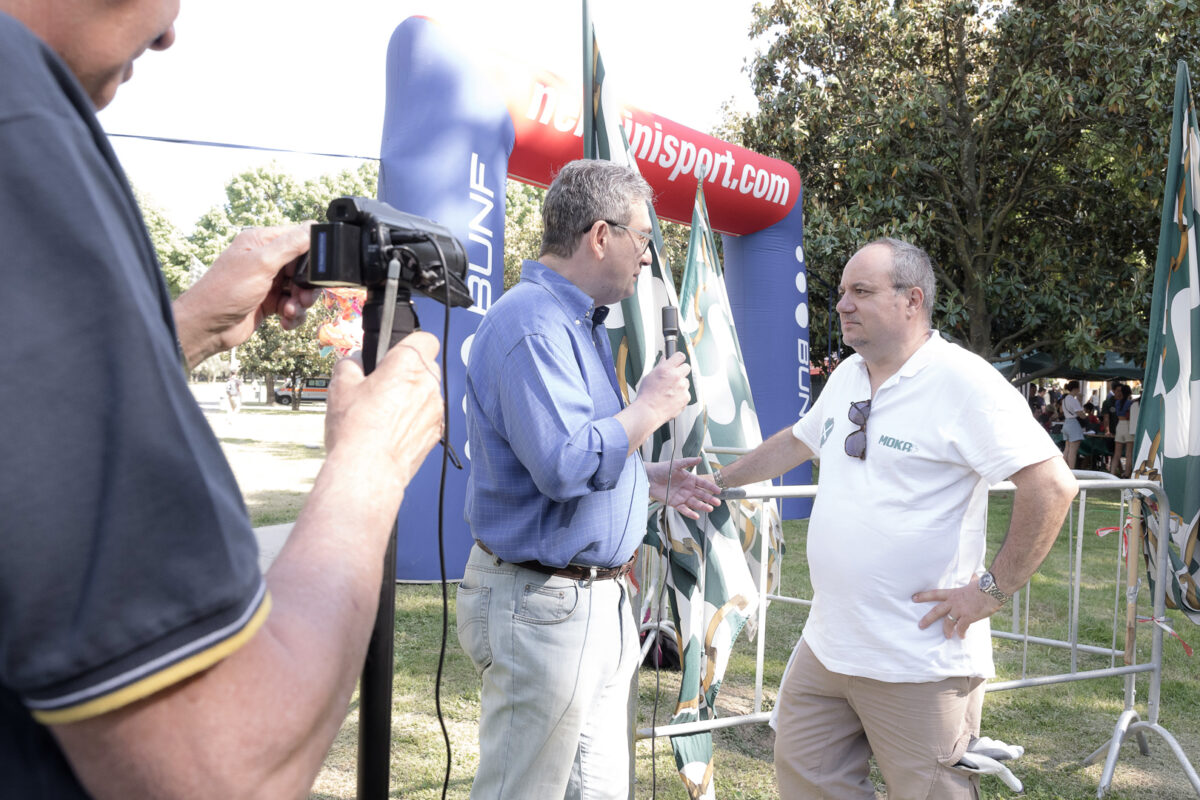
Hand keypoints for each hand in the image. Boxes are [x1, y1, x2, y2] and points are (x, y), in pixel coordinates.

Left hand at [173, 224, 319, 366]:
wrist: (207, 327)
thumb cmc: (225, 291)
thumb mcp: (261, 263)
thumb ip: (290, 245)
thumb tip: (314, 226)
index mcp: (261, 242)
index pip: (298, 237)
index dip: (312, 253)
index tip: (318, 269)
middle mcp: (266, 259)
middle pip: (304, 267)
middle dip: (308, 284)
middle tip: (304, 297)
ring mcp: (269, 282)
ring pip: (300, 288)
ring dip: (301, 303)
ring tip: (290, 311)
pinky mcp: (270, 302)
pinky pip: (293, 305)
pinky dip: (293, 315)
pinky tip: (285, 320)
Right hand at [324, 333, 443, 495]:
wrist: (368, 468)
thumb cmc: (356, 428)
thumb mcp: (340, 386)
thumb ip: (350, 364)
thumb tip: (355, 360)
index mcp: (408, 363)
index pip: (425, 339)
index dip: (409, 344)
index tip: (394, 354)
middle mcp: (428, 383)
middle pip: (426, 367)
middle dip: (407, 372)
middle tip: (382, 384)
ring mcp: (436, 409)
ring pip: (428, 393)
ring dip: (412, 397)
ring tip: (384, 412)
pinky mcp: (437, 432)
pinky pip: (428, 416)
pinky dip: (415, 419)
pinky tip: (393, 430)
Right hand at [635, 352, 690, 425]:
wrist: (648, 412)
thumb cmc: (646, 395)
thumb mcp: (649, 377)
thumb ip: (659, 367)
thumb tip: (664, 360)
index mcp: (666, 369)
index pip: (680, 356)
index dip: (678, 359)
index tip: (677, 362)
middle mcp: (676, 376)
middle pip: (687, 367)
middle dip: (681, 371)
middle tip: (674, 377)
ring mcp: (682, 387)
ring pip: (686, 381)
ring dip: (680, 385)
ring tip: (669, 392)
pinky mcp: (686, 397)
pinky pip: (686, 393)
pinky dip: (681, 396)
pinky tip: (671, 399)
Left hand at [646, 457, 720, 519]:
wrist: (649, 477)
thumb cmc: (661, 469)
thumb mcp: (676, 464)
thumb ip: (688, 462)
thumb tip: (699, 458)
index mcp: (690, 479)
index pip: (703, 484)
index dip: (711, 487)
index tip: (719, 490)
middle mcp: (687, 489)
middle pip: (701, 495)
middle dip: (710, 499)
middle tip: (717, 502)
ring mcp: (682, 496)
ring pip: (695, 503)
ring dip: (702, 506)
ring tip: (710, 509)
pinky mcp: (675, 503)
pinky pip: (684, 509)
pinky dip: (690, 513)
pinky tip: (696, 516)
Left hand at [913, 581, 1002, 638]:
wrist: (992, 590)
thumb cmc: (985, 585)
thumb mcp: (974, 582)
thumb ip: (971, 581)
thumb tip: (974, 576)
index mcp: (953, 593)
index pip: (935, 594)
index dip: (924, 596)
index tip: (914, 598)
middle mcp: (954, 602)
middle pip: (936, 611)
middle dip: (927, 619)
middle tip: (920, 625)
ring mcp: (960, 610)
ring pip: (948, 622)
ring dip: (946, 630)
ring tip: (946, 636)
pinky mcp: (968, 617)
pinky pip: (962, 627)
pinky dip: (961, 633)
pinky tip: (962, 636)